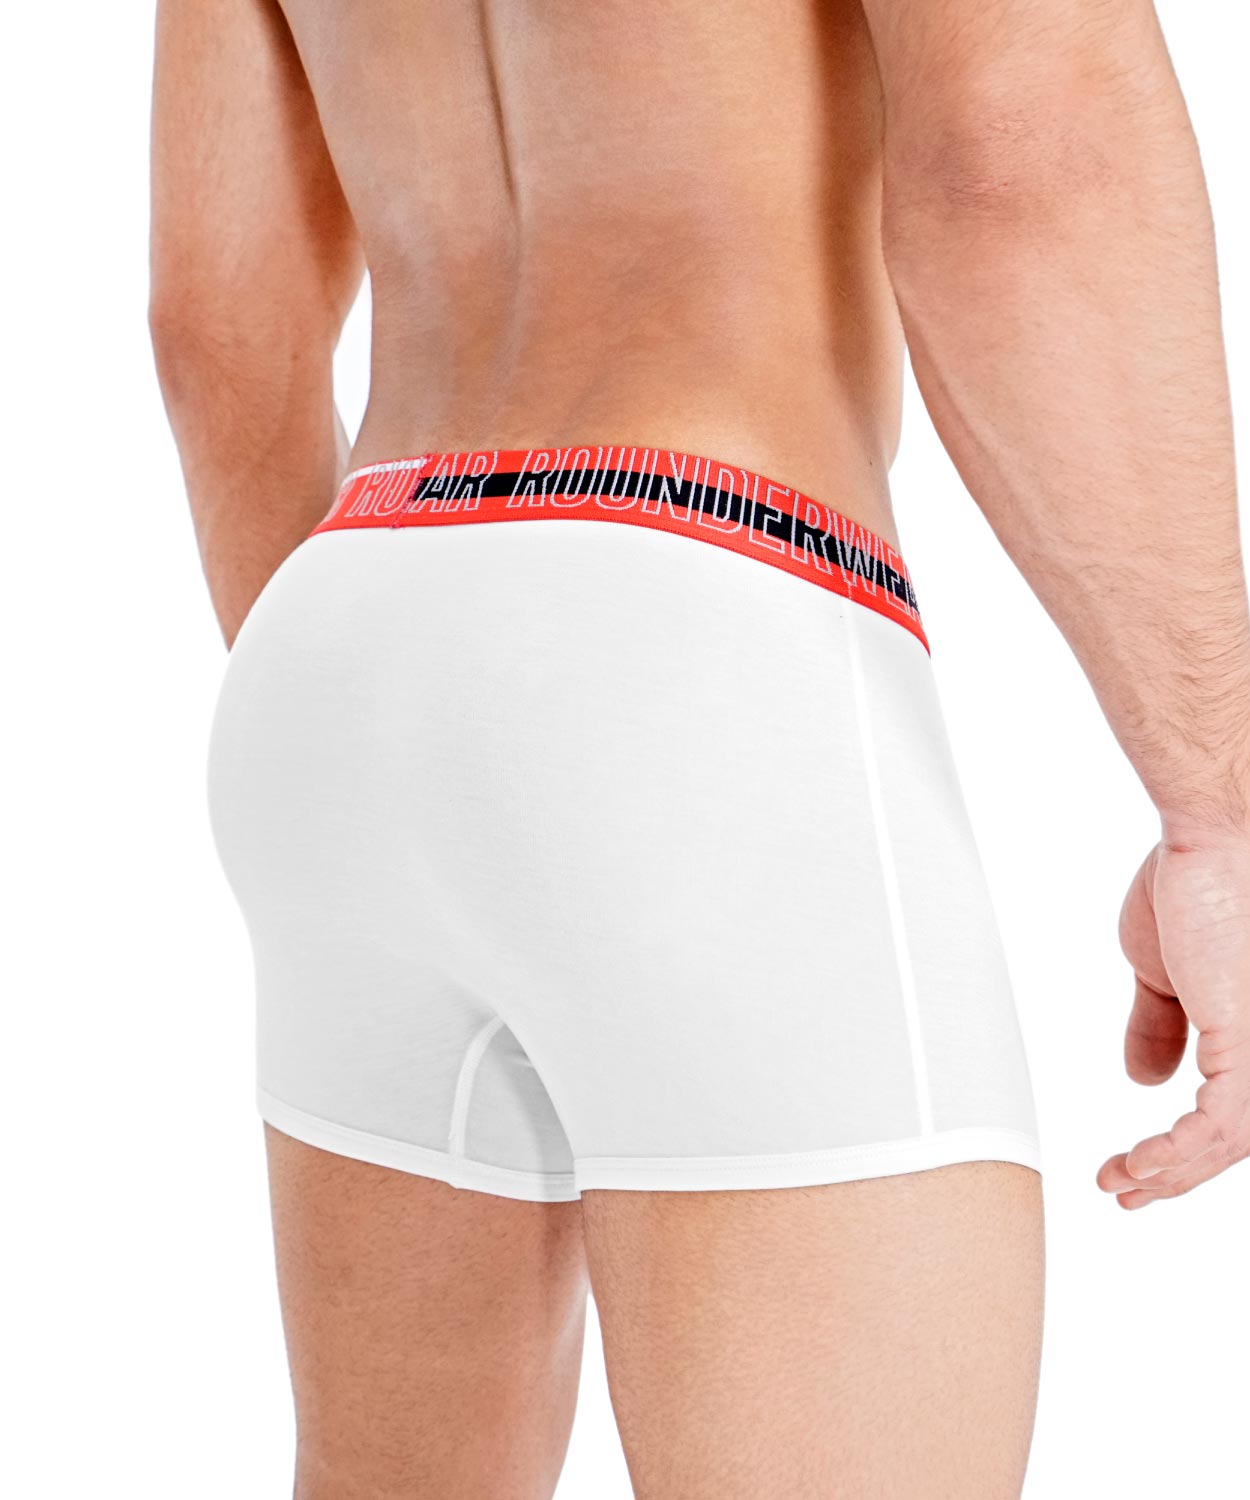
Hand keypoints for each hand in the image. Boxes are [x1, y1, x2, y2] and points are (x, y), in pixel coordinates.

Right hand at [1097, 831, 1249, 1206]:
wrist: (1220, 836)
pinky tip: (1138, 1165)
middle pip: (1235, 1140)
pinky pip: (1217, 1130)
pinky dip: (1174, 1156)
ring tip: (1120, 1180)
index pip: (1233, 1110)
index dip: (1188, 1147)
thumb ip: (1161, 1024)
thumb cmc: (1204, 879)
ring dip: (1168, 1171)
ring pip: (1228, 1145)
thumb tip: (1144, 1077)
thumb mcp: (1167, 970)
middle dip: (1177, 1173)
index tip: (1138, 1162)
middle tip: (1128, 1189)